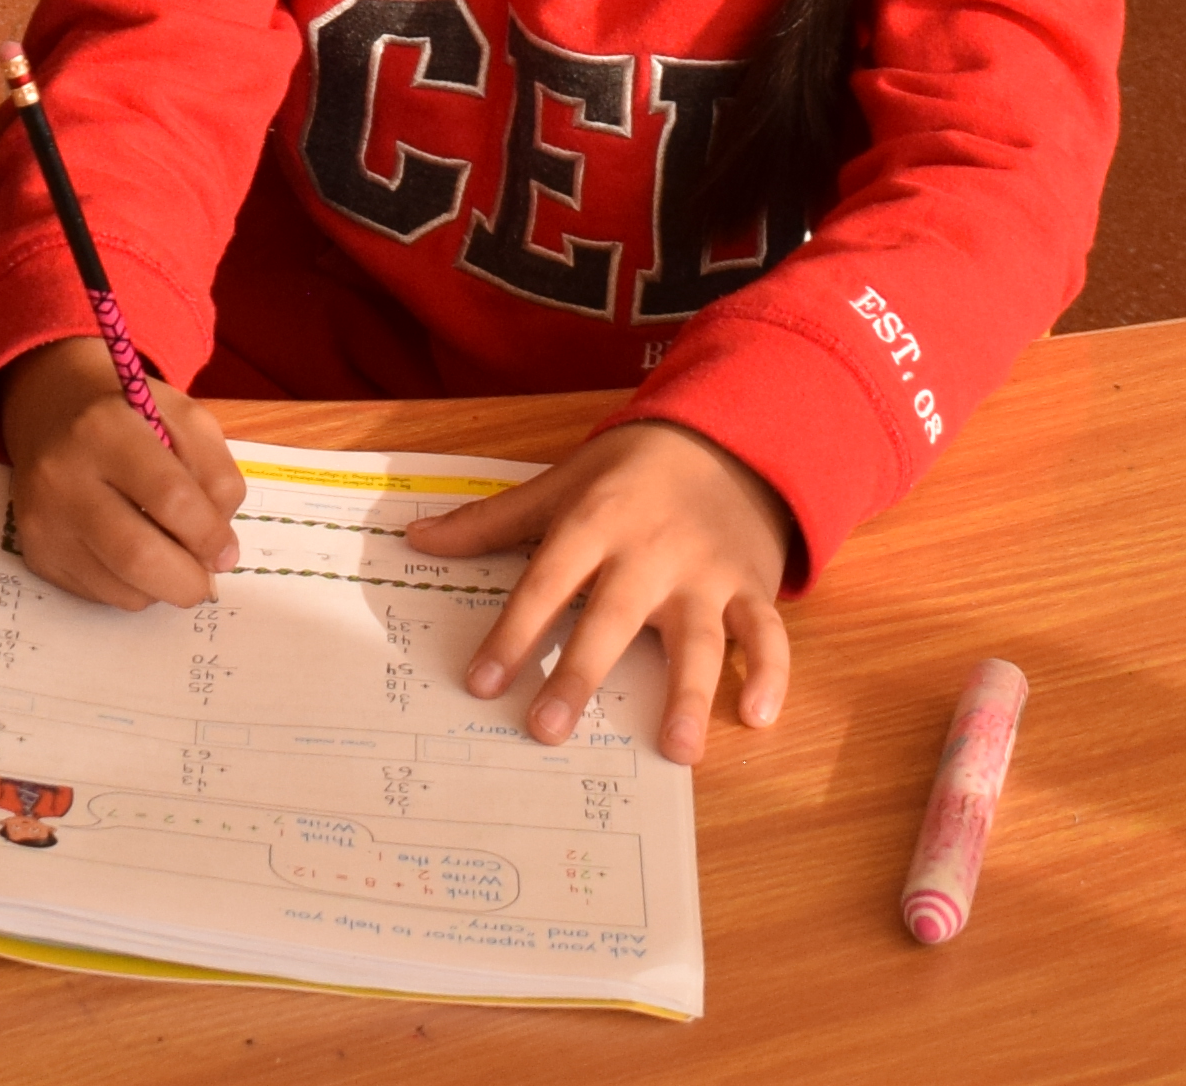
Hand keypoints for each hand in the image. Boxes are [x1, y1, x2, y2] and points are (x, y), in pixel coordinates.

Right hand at [0, 336, 239, 608]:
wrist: (51, 413)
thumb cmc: (129, 416)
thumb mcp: (184, 419)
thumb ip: (216, 476)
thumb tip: (220, 552)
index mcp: (106, 428)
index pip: (169, 497)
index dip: (209, 534)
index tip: (226, 551)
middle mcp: (63, 476)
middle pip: (137, 555)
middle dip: (187, 581)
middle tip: (205, 578)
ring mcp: (43, 520)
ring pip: (121, 588)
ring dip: (162, 588)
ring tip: (170, 560)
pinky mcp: (36, 554)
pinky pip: (100, 595)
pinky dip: (132, 590)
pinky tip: (133, 558)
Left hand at [410, 420, 793, 761]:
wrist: (726, 435)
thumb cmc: (632, 470)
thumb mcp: (562, 483)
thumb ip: (491, 520)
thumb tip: (416, 539)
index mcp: (596, 522)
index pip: (546, 582)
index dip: (513, 632)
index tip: (480, 683)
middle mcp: (650, 551)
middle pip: (612, 618)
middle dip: (580, 673)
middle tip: (547, 730)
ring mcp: (706, 572)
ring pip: (699, 637)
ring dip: (690, 694)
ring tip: (677, 750)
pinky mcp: (752, 585)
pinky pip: (767, 631)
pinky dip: (770, 672)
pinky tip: (757, 716)